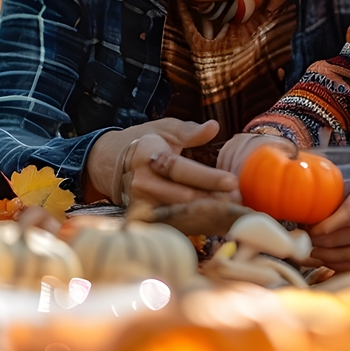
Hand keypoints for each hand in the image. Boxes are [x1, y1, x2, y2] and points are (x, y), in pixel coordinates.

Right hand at [84, 119, 235, 207]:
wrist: (110, 163)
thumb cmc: (144, 142)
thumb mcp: (164, 130)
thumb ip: (190, 132)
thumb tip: (214, 127)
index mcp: (149, 156)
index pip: (180, 169)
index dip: (207, 177)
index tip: (232, 181)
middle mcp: (143, 182)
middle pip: (182, 196)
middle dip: (212, 199)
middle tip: (239, 199)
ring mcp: (142, 203)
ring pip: (179, 213)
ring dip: (207, 213)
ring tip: (232, 211)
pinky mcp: (144, 216)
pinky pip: (173, 222)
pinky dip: (195, 223)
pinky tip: (217, 222)